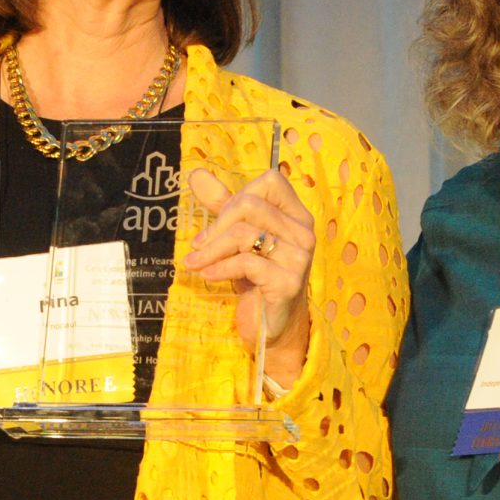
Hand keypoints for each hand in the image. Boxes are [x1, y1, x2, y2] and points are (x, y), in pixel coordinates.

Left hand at [181, 166, 316, 382]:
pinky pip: (247, 262)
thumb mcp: (238, 237)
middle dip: (216, 226)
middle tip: (197, 246)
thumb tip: (196, 174)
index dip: (238, 196)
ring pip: (245, 234)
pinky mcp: (289, 282)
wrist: (270, 325)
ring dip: (212, 250)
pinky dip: (220, 268)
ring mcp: (299, 257)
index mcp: (296, 215)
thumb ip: (222, 205)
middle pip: (250, 206)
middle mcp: (304, 232)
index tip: (219, 220)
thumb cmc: (256, 278)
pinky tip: (208, 276)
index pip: (271, 180)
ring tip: (195, 263)